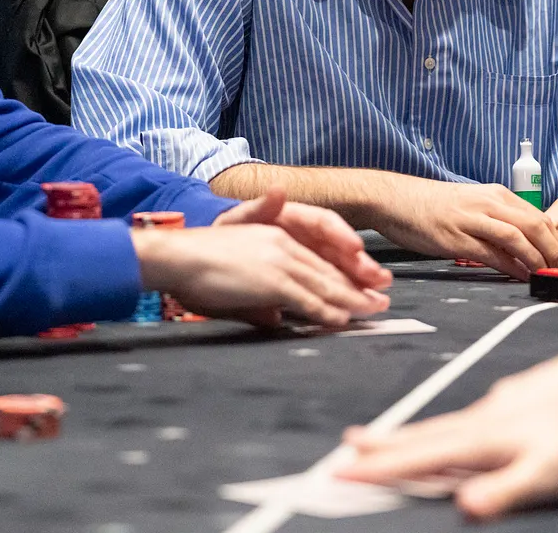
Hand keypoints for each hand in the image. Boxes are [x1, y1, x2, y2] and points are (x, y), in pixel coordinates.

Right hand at [132, 207, 389, 328]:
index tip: (362, 291)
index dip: (343, 277)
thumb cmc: (198, 269)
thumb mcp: (237, 280)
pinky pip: (308, 298)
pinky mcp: (274, 279)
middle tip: (380, 303)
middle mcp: (284, 245)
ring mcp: (281, 261)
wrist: (177, 257)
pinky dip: (328, 311)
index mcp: (277, 238)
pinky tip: (343, 319)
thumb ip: (261, 300)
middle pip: (328, 271)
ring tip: (372, 312)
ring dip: (352, 300)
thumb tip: (276, 319)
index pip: (317, 261)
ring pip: (325, 284)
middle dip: (357, 288)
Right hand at [340, 326, 557, 519]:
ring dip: (410, 434)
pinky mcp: (517, 398)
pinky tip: (455, 431)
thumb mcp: (552, 471)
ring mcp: (500, 404)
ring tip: (383, 439)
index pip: (423, 456)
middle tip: (345, 448)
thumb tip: (463, 507)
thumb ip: (506, 490)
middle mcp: (485, 416)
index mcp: (485, 437)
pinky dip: (444, 428)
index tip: (341, 472)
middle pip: (425, 434)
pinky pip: (467, 419)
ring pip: (445, 424)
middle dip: (383, 445)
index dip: (382, 467)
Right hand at [368, 180, 557, 280]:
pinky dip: (511, 266)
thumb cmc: (432, 205)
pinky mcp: (457, 238)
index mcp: (495, 194)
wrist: (395, 199)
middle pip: (536, 225)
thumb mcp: (471, 205)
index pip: (538, 216)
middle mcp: (488, 203)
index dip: (557, 239)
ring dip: (538, 259)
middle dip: (555, 250)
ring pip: (518, 237)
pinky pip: (492, 253)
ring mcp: (473, 220)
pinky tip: (522, 276)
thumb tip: (520, 246)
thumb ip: (496, 220)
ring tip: (550, 276)